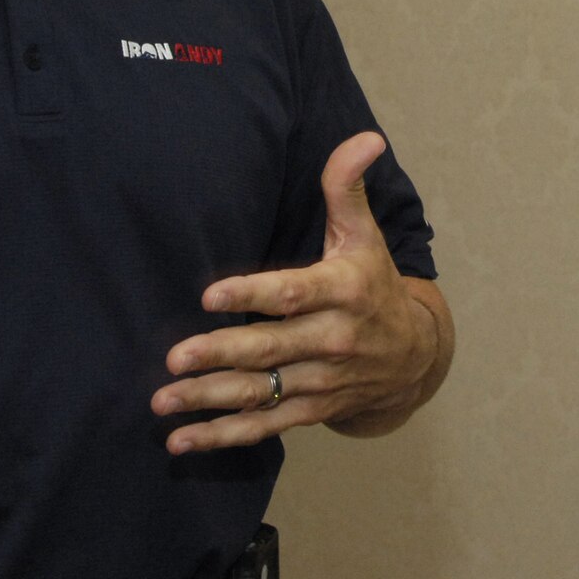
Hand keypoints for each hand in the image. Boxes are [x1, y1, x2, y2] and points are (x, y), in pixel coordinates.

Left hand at [151, 132, 440, 452]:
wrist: (415, 356)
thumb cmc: (375, 284)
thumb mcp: (365, 235)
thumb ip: (348, 188)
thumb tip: (366, 138)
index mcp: (344, 292)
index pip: (295, 294)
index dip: (254, 294)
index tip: (211, 295)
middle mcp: (333, 340)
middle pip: (272, 349)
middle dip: (221, 355)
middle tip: (174, 357)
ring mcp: (322, 381)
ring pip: (262, 392)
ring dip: (210, 400)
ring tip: (164, 400)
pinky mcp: (312, 411)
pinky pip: (265, 426)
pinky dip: (223, 436)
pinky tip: (181, 440)